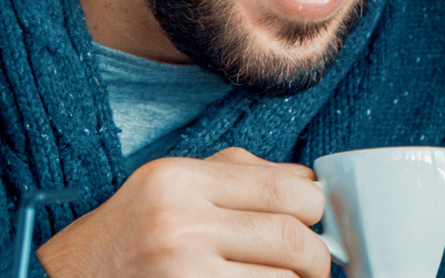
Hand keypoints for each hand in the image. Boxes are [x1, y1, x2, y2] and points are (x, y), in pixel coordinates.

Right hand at [36, 147, 330, 277]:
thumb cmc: (128, 236)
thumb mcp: (172, 186)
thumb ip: (240, 175)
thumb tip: (312, 186)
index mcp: (180, 180)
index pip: (287, 190)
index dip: (316, 211)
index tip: (315, 223)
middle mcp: (180, 223)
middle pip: (292, 237)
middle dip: (316, 257)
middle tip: (314, 265)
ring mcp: (182, 270)